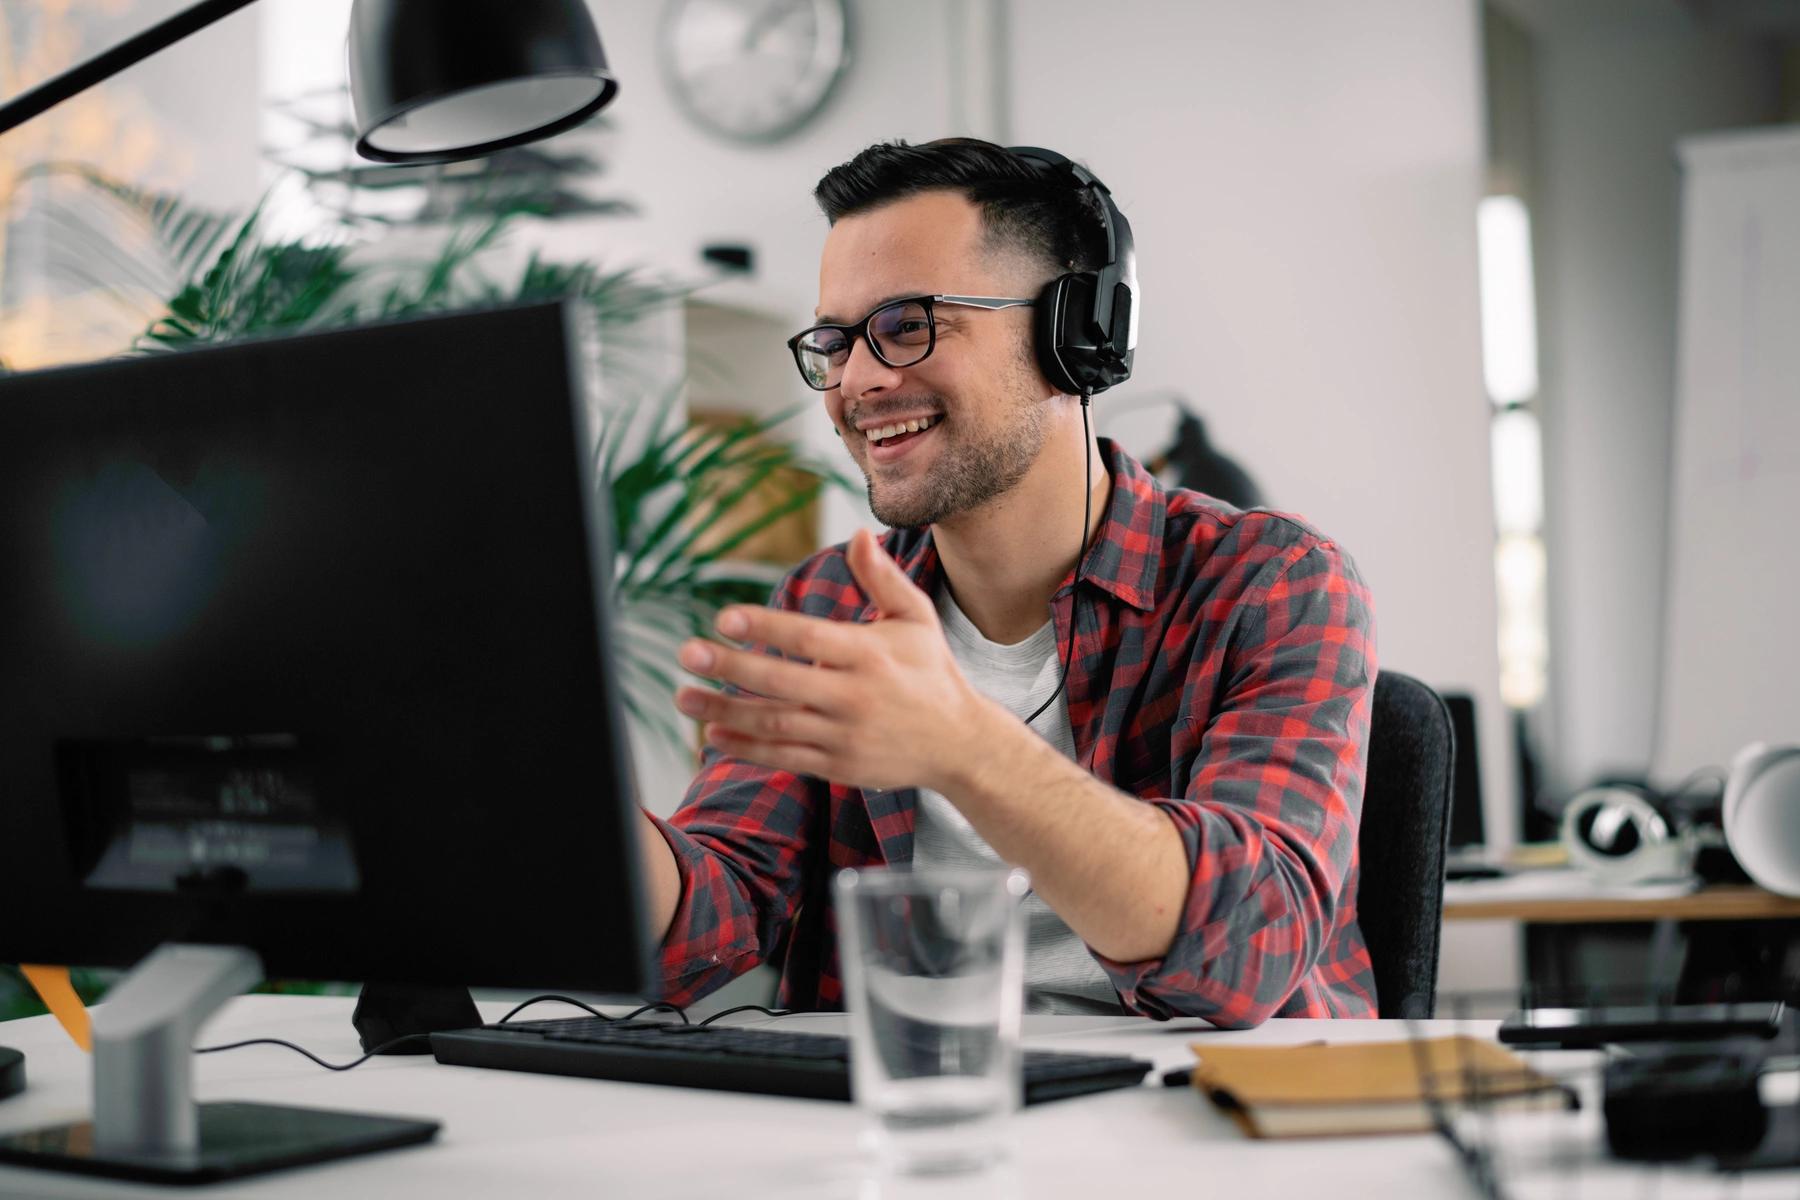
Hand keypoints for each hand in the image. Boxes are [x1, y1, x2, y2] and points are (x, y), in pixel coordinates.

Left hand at [674, 529, 997, 791]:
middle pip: (783, 681)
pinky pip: (784, 758)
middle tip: (687, 652)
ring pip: (776, 723)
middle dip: (732, 667)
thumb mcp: (915, 618)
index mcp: (870, 653)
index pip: (808, 637)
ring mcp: (844, 735)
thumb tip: (859, 532)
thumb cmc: (931, 671)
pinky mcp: (838, 766)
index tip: (723, 617)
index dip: (764, 627)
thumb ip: (882, 578)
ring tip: (683, 696)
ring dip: (726, 710)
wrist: (960, 744)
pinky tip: (713, 734)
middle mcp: (855, 696)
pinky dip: (747, 749)